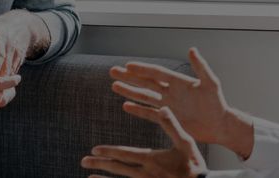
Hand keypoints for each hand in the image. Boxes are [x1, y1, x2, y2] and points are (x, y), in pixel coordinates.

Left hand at [0, 9, 45, 102]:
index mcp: (1, 38)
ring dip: (7, 88)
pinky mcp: (18, 62)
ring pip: (11, 74)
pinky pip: (13, 75)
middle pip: (7, 67)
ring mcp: (16, 56)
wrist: (19, 26)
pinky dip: (9, 86)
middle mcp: (11, 48)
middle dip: (3, 83)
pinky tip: (2, 97)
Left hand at [81, 106, 207, 177]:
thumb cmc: (194, 165)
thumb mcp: (186, 142)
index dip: (109, 152)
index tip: (94, 150)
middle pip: (118, 168)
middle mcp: (145, 174)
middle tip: (84, 161)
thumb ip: (172, 125)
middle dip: (100, 164)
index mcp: (152, 159)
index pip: (125, 154)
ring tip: (89, 177)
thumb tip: (162, 107)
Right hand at [110, 48, 229, 144]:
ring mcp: (168, 105)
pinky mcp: (168, 119)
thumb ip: (201, 67)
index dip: (143, 69)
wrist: (220, 125)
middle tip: (113, 71)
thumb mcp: (211, 83)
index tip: (128, 65)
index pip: (156, 73)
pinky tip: (126, 105)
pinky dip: (138, 110)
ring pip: (144, 96)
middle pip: (146, 82)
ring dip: (130, 91)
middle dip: (129, 77)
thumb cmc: (218, 103)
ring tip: (114, 86)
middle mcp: (171, 92)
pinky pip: (149, 113)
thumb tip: (192, 49)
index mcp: (179, 82)